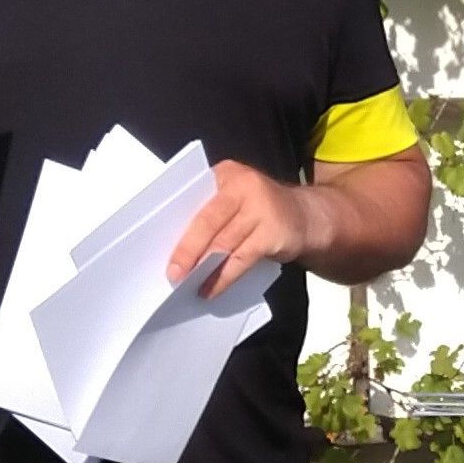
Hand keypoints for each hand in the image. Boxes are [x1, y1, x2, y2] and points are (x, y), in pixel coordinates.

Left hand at [163, 160, 322, 290]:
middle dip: (187, 249)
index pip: (194, 195)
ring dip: (204, 268)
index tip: (156, 241)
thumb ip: (211, 211)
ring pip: (224, 242)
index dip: (174, 219)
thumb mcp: (235, 199)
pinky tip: (212, 289)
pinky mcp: (273, 232)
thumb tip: (178, 247)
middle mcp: (244, 185)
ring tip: (189, 286)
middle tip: (173, 273)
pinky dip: (224, 277)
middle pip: (207, 220)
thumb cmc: (260, 210)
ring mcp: (261, 208)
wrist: (307, 216)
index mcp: (226, 173)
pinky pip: (242, 259)